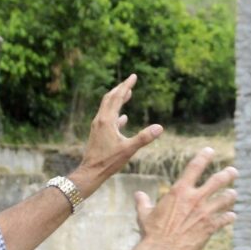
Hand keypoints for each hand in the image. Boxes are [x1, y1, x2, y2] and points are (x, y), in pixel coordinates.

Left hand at [71, 74, 162, 196]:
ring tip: (127, 94)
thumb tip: (160, 127)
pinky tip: (123, 118)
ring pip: (107, 108)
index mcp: (107, 120)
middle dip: (120, 89)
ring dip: (117, 99)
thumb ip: (144, 138)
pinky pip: (107, 119)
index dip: (126, 86)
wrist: (90, 172)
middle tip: (130, 81)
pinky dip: (116, 114)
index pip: (117, 97)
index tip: (133, 76)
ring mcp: (98, 127)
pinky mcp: (98, 134)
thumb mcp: (129, 150)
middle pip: (110, 98)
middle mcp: (100, 120)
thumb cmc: (108, 162)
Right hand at [134, 148, 237, 249]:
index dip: (204, 156)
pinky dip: (229, 217)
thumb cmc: (151, 233)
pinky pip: (224, 219)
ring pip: (225, 199)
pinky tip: (232, 216)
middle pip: (217, 181)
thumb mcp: (144, 215)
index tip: (210, 151)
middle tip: (233, 171)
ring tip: (233, 193)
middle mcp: (195, 199)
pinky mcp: (210, 228)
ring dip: (230, 195)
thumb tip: (138, 195)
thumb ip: (143, 202)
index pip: (194, 167)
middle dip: (227, 174)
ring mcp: (205, 213)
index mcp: (179, 191)